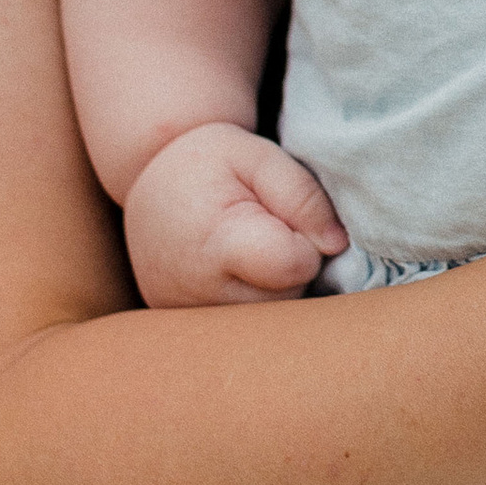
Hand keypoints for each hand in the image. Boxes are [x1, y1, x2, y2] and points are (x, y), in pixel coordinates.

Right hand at [123, 122, 346, 306]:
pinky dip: (254, 299)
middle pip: (287, 297)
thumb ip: (302, 194)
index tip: (283, 219)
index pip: (296, 267)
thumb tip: (337, 245)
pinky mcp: (190, 328)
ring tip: (250, 248)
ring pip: (271, 316)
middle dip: (293, 266)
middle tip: (265, 229)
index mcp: (219, 243)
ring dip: (275, 286)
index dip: (305, 242)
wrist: (149, 188)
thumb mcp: (257, 156)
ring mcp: (191, 316)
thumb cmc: (207, 164)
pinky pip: (247, 326)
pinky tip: (238, 270)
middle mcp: (200, 292)